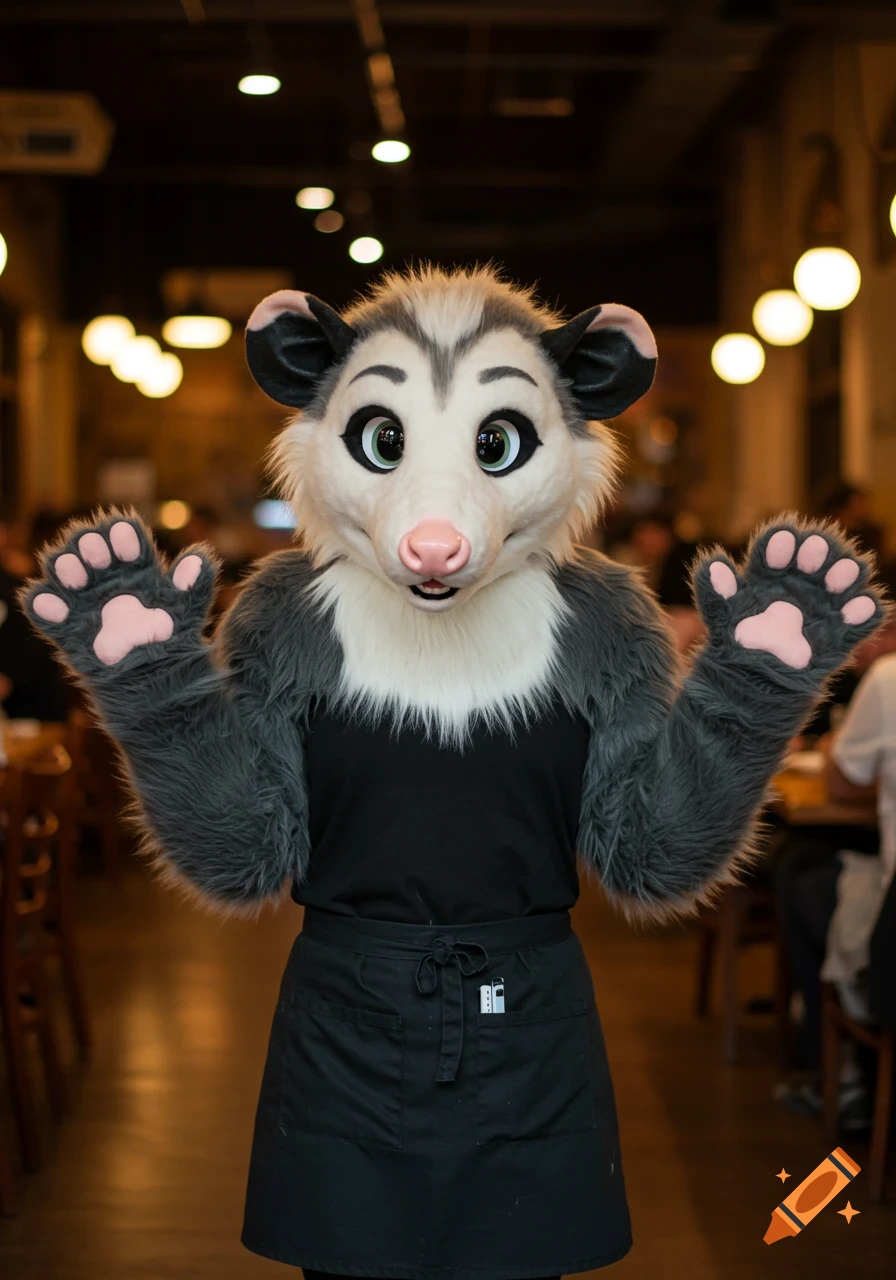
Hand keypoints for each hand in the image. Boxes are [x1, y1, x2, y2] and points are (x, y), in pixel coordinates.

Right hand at [22, 515, 216, 674]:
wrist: (155, 677)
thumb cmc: (172, 637)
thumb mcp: (186, 609)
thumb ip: (193, 584)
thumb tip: (201, 558)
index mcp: (133, 565)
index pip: (123, 538)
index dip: (122, 535)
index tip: (124, 536)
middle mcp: (104, 576)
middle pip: (88, 548)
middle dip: (90, 546)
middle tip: (96, 553)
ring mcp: (83, 599)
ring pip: (64, 572)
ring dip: (65, 567)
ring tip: (75, 574)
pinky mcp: (66, 626)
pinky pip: (47, 612)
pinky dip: (44, 606)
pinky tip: (50, 603)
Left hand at [694, 522, 882, 677]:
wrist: (755, 678)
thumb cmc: (738, 638)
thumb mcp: (722, 613)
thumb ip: (716, 590)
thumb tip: (713, 563)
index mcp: (773, 570)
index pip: (779, 546)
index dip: (781, 542)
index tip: (782, 542)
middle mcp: (803, 579)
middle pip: (818, 554)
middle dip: (817, 550)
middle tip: (812, 554)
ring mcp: (825, 602)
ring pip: (845, 577)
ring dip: (845, 572)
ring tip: (837, 578)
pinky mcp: (841, 630)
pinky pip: (859, 616)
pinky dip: (863, 610)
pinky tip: (858, 607)